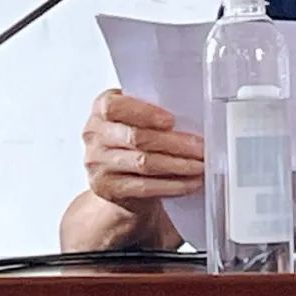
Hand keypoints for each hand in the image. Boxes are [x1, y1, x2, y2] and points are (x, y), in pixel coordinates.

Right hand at [82, 89, 203, 213]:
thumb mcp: (140, 116)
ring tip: (200, 164)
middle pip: (136, 137)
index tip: (171, 120)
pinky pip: (144, 187)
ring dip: (178, 165)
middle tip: (201, 147)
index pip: (115, 106)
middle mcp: (94, 135)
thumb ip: (155, 109)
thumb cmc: (136, 138)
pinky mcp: (107, 188)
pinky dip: (172, 185)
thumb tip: (194, 113)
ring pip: (143, 163)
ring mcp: (97, 163)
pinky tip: (190, 182)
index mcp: (101, 108)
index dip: (144, 113)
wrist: (121, 177)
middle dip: (174, 143)